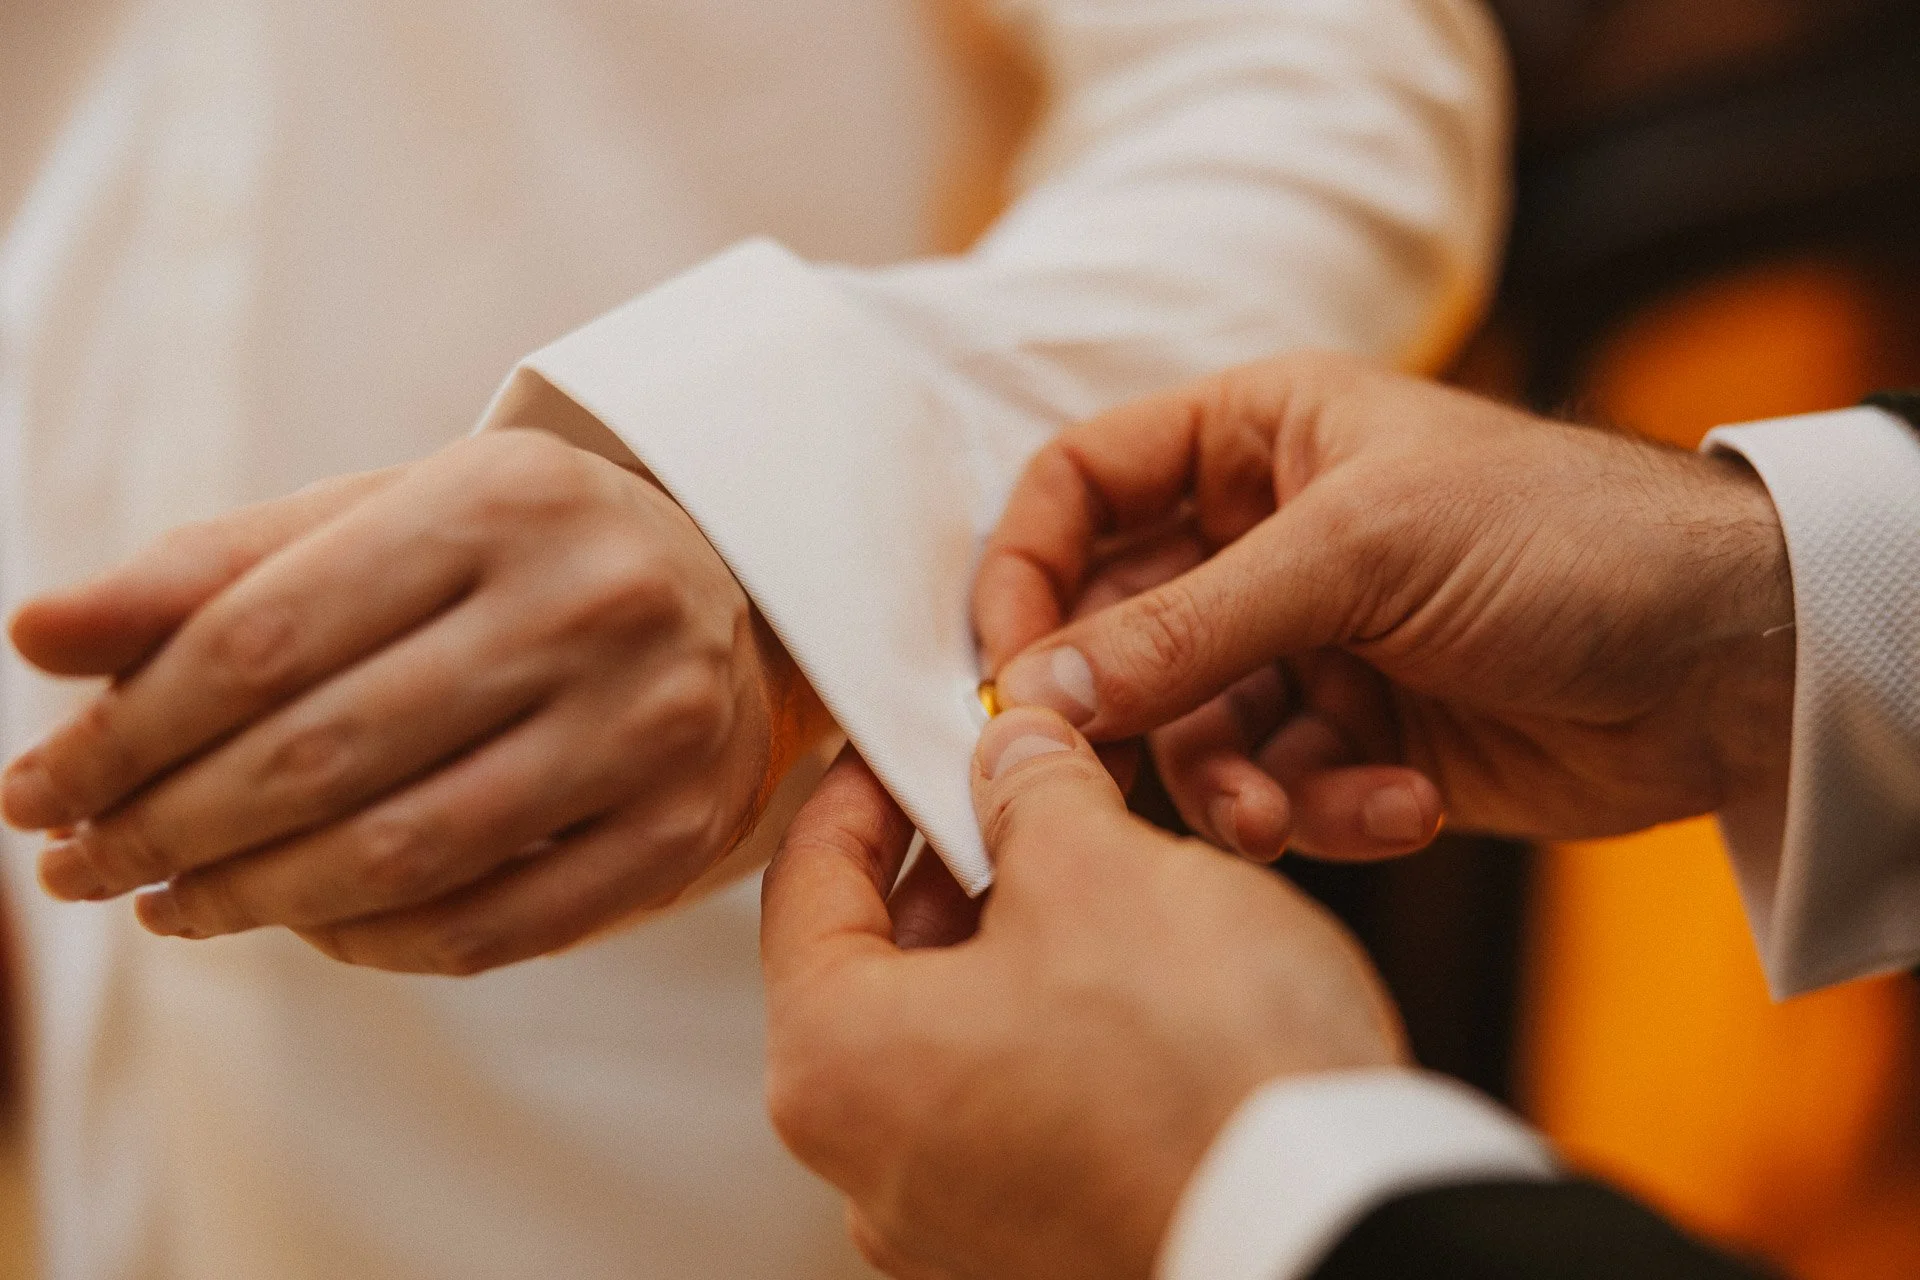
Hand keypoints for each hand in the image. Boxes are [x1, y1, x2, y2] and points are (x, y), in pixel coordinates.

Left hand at [3, 429, 825, 973]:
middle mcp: (595, 605)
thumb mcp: (378, 520)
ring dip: (250, 900)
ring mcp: (653, 726)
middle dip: (165, 827)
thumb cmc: (513, 556)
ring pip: (401, 855)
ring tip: (167, 905)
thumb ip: (212, 572)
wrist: (723, 594)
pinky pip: (488, 929)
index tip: (34, 791)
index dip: (124, 732)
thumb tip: (36, 637)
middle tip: (74, 866)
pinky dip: (368, 946)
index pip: (264, 635)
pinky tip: (302, 925)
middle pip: (321, 755)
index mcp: (501, 499)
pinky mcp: (679, 832)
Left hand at [762, 708, 1401, 1279]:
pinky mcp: (1040, 1248)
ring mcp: (954, 1223)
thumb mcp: (1102, 870)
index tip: (918, 740)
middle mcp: (870, 1166)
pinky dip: (1054, 1025)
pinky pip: (1017, 1105)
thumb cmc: (1204, 1073)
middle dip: (957, 860)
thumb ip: (1031, 791)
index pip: (806, 883)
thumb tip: (1013, 756)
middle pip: (881, 964)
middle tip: (1024, 785)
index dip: (868, 787)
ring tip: (1099, 865)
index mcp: (838, 1067)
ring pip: (956, 1035)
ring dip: (1015, 939)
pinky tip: (1134, 973)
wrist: (1325, 1230)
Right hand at [973, 354, 1795, 859]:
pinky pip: (1279, 788)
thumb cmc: (1560, 536)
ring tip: (1291, 812)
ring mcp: (1307, 643)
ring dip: (1234, 785)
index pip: (1080, 488)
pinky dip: (1325, 810)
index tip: (1006, 671)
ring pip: (1193, 732)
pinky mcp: (1354, 737)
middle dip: (1129, 711)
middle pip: (1120, 629)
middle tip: (1105, 781)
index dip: (1025, 573)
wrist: (1729, 655)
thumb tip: (1037, 688)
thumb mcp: (1359, 556)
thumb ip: (1188, 627)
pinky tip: (1402, 806)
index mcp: (1253, 439)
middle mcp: (1263, 539)